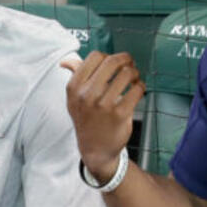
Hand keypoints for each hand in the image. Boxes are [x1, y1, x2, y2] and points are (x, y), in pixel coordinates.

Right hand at [63, 51, 145, 183]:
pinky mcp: (120, 114)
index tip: (114, 64)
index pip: (95, 57)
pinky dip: (140, 86)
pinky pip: (137, 89)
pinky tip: (136, 91)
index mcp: (74, 88)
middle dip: (126, 60)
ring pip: (127, 73)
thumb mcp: (75, 100)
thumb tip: (65, 62)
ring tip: (134, 79)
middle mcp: (87, 95)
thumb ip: (74, 78)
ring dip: (135, 73)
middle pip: (113, 61)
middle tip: (130, 66)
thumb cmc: (87, 121)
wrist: (95, 150)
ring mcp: (103, 105)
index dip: (109, 57)